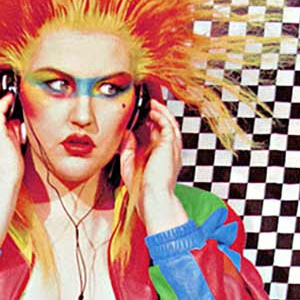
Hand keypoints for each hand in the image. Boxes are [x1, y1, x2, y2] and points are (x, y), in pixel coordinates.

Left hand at [127, 85, 181, 206]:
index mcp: (161, 157)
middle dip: (157, 113)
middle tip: (147, 103)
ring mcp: (172, 148)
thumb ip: (128, 147)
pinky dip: (160, 115)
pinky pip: (167, 124)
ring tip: (150, 101)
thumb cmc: (142, 189)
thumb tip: (127, 131)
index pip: (158, 134)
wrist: (151, 197)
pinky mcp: (170, 144)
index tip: (140, 114)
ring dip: (160, 110)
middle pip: (166, 125)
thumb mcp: (129, 164)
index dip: (151, 122)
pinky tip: (151, 110)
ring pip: (169, 122)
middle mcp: (168, 151)